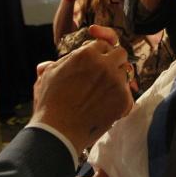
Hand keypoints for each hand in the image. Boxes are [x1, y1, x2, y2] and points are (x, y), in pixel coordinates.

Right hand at [32, 24, 133, 151]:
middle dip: (114, 62)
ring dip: (117, 80)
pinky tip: (106, 105)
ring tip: (102, 93)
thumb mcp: (47, 76)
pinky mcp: (123, 99)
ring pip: (125, 73)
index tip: (97, 63)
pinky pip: (128, 93)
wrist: (59, 132)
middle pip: (121, 54)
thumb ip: (55, 65)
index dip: (100, 54)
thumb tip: (47, 64)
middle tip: (105, 74)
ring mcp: (116, 82)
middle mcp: (104, 64)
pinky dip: (119, 98)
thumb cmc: (49, 104)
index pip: (103, 44)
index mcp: (86, 54)